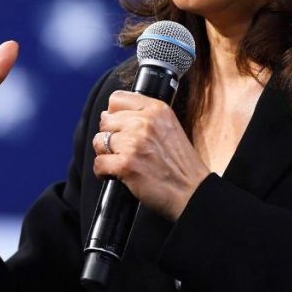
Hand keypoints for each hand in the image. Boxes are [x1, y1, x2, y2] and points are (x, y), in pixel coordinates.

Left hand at [93, 91, 209, 220]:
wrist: (192, 192)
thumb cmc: (181, 164)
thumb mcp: (169, 127)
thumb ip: (142, 116)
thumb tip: (106, 115)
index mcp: (156, 109)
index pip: (116, 99)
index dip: (114, 114)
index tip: (120, 127)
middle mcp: (144, 122)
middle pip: (105, 121)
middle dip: (110, 137)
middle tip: (124, 150)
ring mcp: (134, 143)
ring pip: (99, 142)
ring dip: (106, 154)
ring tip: (122, 162)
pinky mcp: (126, 165)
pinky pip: (98, 163)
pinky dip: (103, 172)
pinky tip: (116, 175)